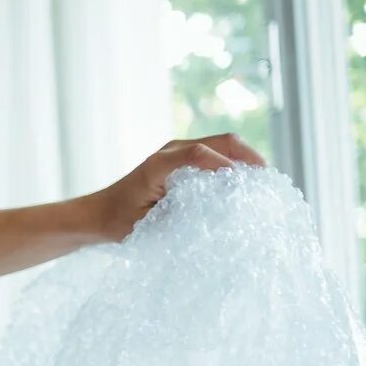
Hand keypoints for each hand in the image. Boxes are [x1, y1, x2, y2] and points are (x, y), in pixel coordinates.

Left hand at [90, 132, 267, 241]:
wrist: (97, 214)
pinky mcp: (182, 158)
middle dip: (248, 157)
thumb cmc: (118, 222)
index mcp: (159, 164)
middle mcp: (170, 151)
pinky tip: (245, 181)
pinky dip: (234, 162)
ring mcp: (177, 151)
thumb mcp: (147, 225)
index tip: (245, 184)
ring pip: (223, 143)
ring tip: (262, 181)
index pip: (199, 154)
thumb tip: (214, 214)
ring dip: (244, 158)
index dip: (225, 166)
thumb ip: (177, 215)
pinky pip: (215, 153)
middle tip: (268, 180)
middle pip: (222, 140)